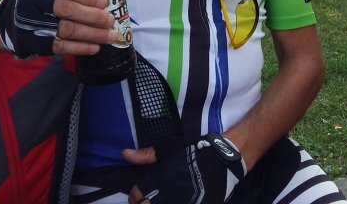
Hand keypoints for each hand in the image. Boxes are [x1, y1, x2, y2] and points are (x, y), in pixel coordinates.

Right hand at [0, 0, 117, 58]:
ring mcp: (34, 25)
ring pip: (67, 30)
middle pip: (67, 10)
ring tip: (110, 35)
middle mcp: (35, 3)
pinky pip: (62, 46)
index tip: (103, 2)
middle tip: (109, 20)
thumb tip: (104, 1)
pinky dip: (81, 47)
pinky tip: (95, 47)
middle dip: (93, 16)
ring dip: (92, 34)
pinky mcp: (37, 43)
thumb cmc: (40, 2)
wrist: (11, 21)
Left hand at [125, 134, 246, 203]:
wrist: (222, 160)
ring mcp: (180, 203)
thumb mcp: (169, 148)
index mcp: (157, 180)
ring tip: (158, 202)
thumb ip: (146, 155)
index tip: (136, 196)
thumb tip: (125, 154)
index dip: (134, 197)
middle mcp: (165, 196)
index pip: (136, 195)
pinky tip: (174, 202)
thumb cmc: (194, 152)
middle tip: (145, 202)